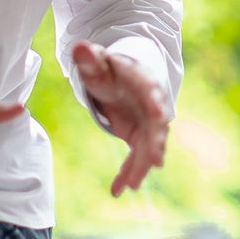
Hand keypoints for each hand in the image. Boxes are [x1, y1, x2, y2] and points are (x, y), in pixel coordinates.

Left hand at [71, 42, 169, 196]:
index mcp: (143, 82)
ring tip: (132, 185)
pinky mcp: (140, 138)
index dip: (156, 104)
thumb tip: (79, 48)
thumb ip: (90, 58)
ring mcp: (148, 124)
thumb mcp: (98, 63)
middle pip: (156, 127)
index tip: (160, 116)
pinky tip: (118, 190)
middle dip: (155, 145)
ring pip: (148, 148)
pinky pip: (136, 158)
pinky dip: (129, 173)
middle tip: (155, 162)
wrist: (123, 79)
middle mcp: (152, 105)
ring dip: (141, 166)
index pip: (152, 92)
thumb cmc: (111, 68)